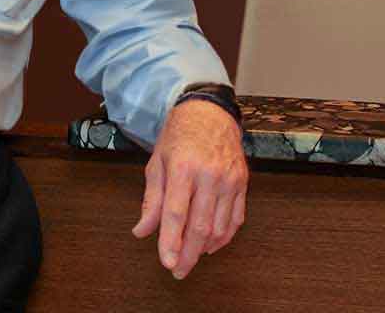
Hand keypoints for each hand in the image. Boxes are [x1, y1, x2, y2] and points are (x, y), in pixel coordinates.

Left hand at [132, 98, 247, 278]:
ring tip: (190, 257)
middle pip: (200, 227)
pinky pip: (236, 220)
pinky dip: (223, 238)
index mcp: (183, 167)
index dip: (171, 242)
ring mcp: (229, 180)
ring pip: (220, 228)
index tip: (167, 263)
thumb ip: (151, 199)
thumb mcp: (157, 162)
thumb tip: (141, 231)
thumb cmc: (178, 135)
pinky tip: (210, 244)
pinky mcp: (243, 184)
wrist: (209, 112)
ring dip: (205, 249)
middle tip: (177, 271)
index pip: (176, 213)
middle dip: (189, 254)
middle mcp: (209, 175)